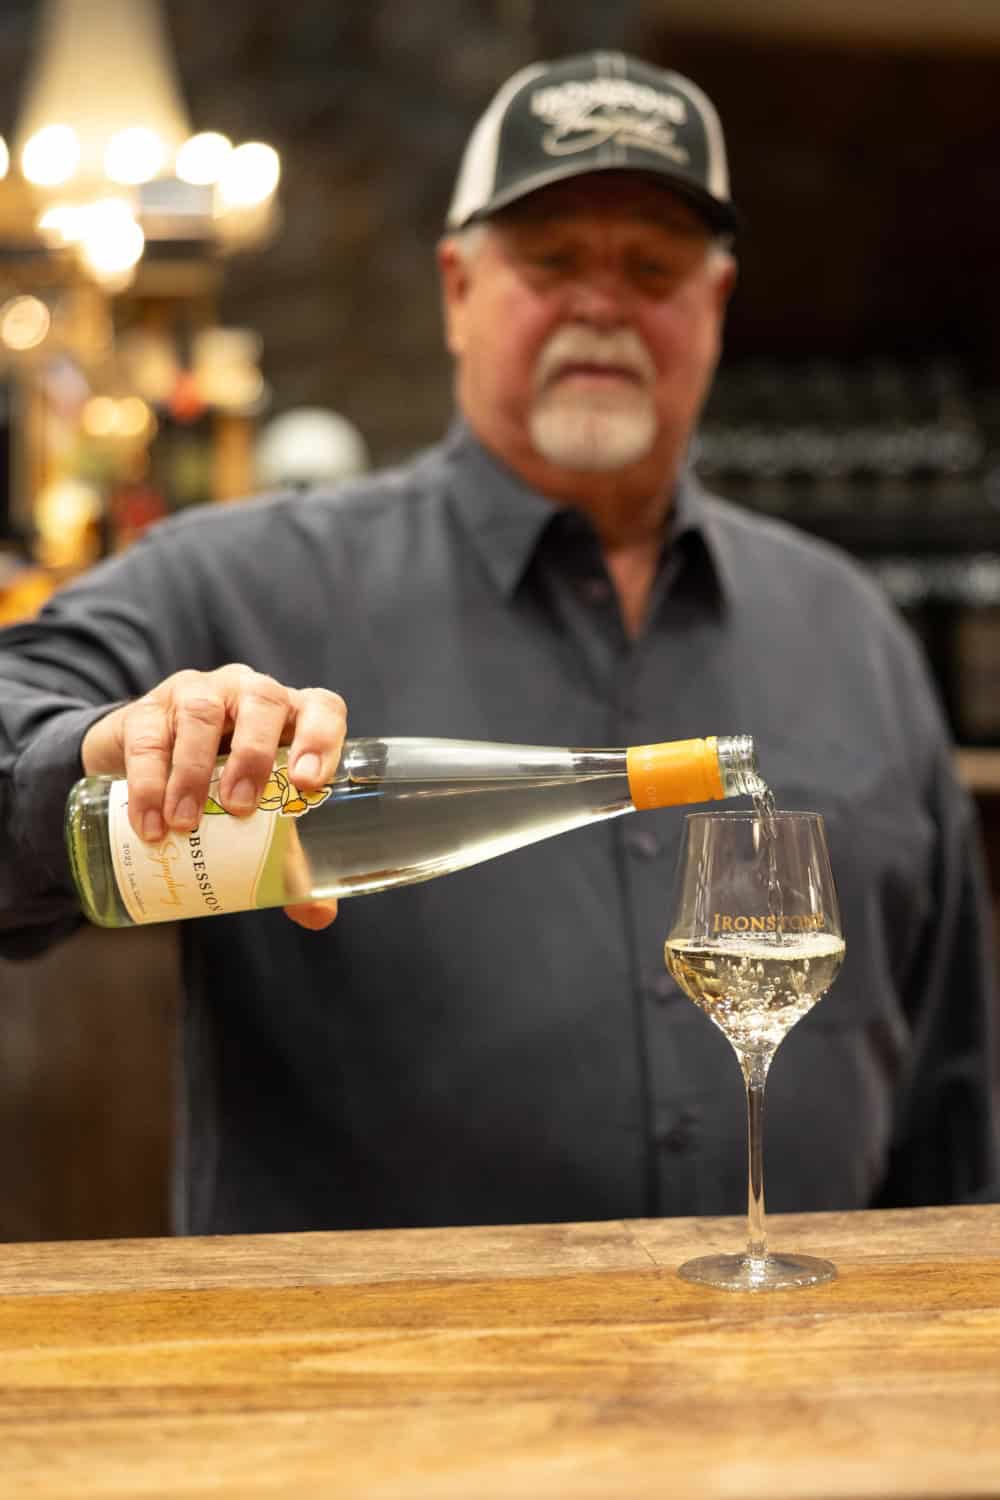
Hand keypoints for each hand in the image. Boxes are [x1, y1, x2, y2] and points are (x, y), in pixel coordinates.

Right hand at [81, 664, 346, 929]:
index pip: (321, 708)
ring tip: (186, 823)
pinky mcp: (147, 710)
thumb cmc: (225, 789)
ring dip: (194, 770)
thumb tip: (319, 916)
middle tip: (238, 808)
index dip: (321, 737)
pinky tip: (149, 822)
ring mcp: (197, 693)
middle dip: (253, 754)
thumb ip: (289, 861)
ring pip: (202, 712)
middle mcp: (248, 694)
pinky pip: (148, 736)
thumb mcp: (260, 819)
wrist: (148, 766)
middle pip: (262, 700)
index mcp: (291, 717)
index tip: (307, 783)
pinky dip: (147, 781)